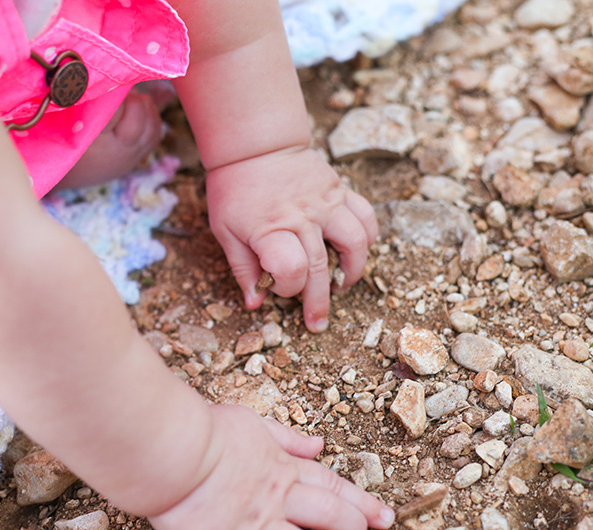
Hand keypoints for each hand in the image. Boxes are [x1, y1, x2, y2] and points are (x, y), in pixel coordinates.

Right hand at [147, 404, 393, 529]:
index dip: (362, 502)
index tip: (384, 516)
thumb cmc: (205, 432)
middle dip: (351, 529)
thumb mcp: (251, 423)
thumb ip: (286, 437)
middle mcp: (276, 500)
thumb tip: (318, 446)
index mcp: (282, 468)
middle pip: (329, 516)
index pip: (333, 486)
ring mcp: (254, 528)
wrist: (171, 450)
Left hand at [206, 146, 377, 332]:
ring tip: (341, 286)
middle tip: (317, 323)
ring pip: (355, 243)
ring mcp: (326, 202)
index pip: (291, 270)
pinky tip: (355, 251)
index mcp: (270, 227)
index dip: (288, 289)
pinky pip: (365, 216)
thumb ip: (242, 268)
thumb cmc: (235, 189)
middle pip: (320, 267)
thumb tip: (255, 303)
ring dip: (352, 272)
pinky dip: (368, 237)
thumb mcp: (224, 230)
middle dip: (319, 302)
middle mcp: (303, 216)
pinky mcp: (340, 190)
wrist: (256, 145)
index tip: (280, 291)